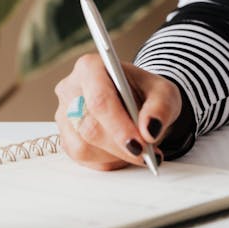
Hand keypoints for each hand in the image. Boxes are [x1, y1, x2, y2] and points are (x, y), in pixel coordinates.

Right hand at [55, 55, 181, 170]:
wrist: (137, 101)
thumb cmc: (147, 92)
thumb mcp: (164, 93)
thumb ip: (160, 108)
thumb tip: (150, 130)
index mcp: (91, 67)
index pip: (100, 99)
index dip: (118, 125)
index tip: (139, 144)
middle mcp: (70, 88)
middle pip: (89, 126)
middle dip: (120, 145)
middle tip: (146, 153)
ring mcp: (64, 115)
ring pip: (83, 147)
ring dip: (114, 154)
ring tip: (137, 148)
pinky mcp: (65, 137)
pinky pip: (82, 158)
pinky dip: (106, 160)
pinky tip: (122, 151)